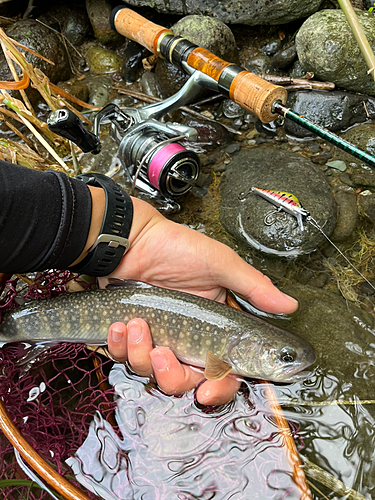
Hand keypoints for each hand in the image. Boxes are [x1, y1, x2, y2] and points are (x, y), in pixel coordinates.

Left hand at [102, 198, 297, 405]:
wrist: (133, 239)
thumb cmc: (176, 248)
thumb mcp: (219, 264)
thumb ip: (253, 288)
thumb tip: (289, 305)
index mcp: (214, 328)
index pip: (223, 370)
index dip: (218, 386)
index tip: (208, 390)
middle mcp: (187, 339)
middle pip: (185, 382)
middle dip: (172, 375)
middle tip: (164, 353)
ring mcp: (158, 339)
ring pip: (152, 373)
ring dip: (142, 353)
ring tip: (137, 324)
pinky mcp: (131, 336)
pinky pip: (124, 356)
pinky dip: (119, 344)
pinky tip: (121, 323)